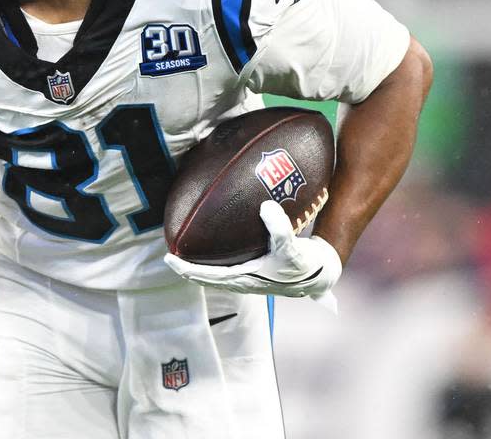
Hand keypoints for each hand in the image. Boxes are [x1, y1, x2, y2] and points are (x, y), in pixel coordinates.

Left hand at [164, 201, 342, 309]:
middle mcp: (244, 282)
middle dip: (188, 270)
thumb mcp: (293, 247)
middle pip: (207, 279)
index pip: (208, 276)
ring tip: (185, 256)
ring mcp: (250, 279)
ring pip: (216, 276)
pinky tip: (214, 251)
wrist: (321, 275)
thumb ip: (280, 228)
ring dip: (199, 268)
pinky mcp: (257, 273)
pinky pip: (228, 269)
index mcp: (246, 279)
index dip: (187, 270)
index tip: (169, 260)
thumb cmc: (304, 264)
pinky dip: (215, 265)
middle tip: (169, 258)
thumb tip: (265, 207)